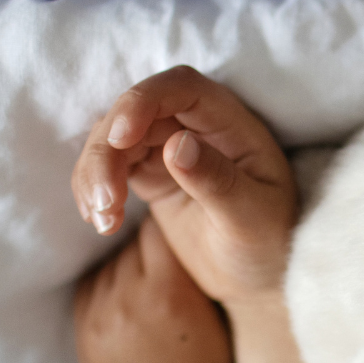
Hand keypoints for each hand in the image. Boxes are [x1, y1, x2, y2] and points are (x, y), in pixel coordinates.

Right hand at [71, 65, 297, 309]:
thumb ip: (218, 181)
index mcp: (231, 125)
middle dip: (107, 151)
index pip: (181, 88)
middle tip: (105, 202)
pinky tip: (102, 222)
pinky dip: (94, 188)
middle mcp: (197, 126)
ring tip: (103, 221)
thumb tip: (177, 145)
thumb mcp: (252, 217)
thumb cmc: (268, 243)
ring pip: (113, 137)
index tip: (120, 138)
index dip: (144, 102)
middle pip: (134, 111)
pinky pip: (109, 165)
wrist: (259, 274)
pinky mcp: (150, 173)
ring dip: (95, 172)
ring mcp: (169, 147)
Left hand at [74, 217, 233, 362]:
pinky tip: (129, 294)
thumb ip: (194, 272)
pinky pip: (93, 285)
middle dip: (151, 244)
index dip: (173, 227)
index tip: (182, 227)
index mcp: (168, 292)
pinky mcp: (81, 330)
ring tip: (150, 277)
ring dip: (129, 262)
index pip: (158, 229)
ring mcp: (97, 315)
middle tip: (169, 252)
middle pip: (131, 241)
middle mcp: (126, 298)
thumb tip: (178, 233)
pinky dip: (110, 283)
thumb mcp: (214, 317)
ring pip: (111, 261)